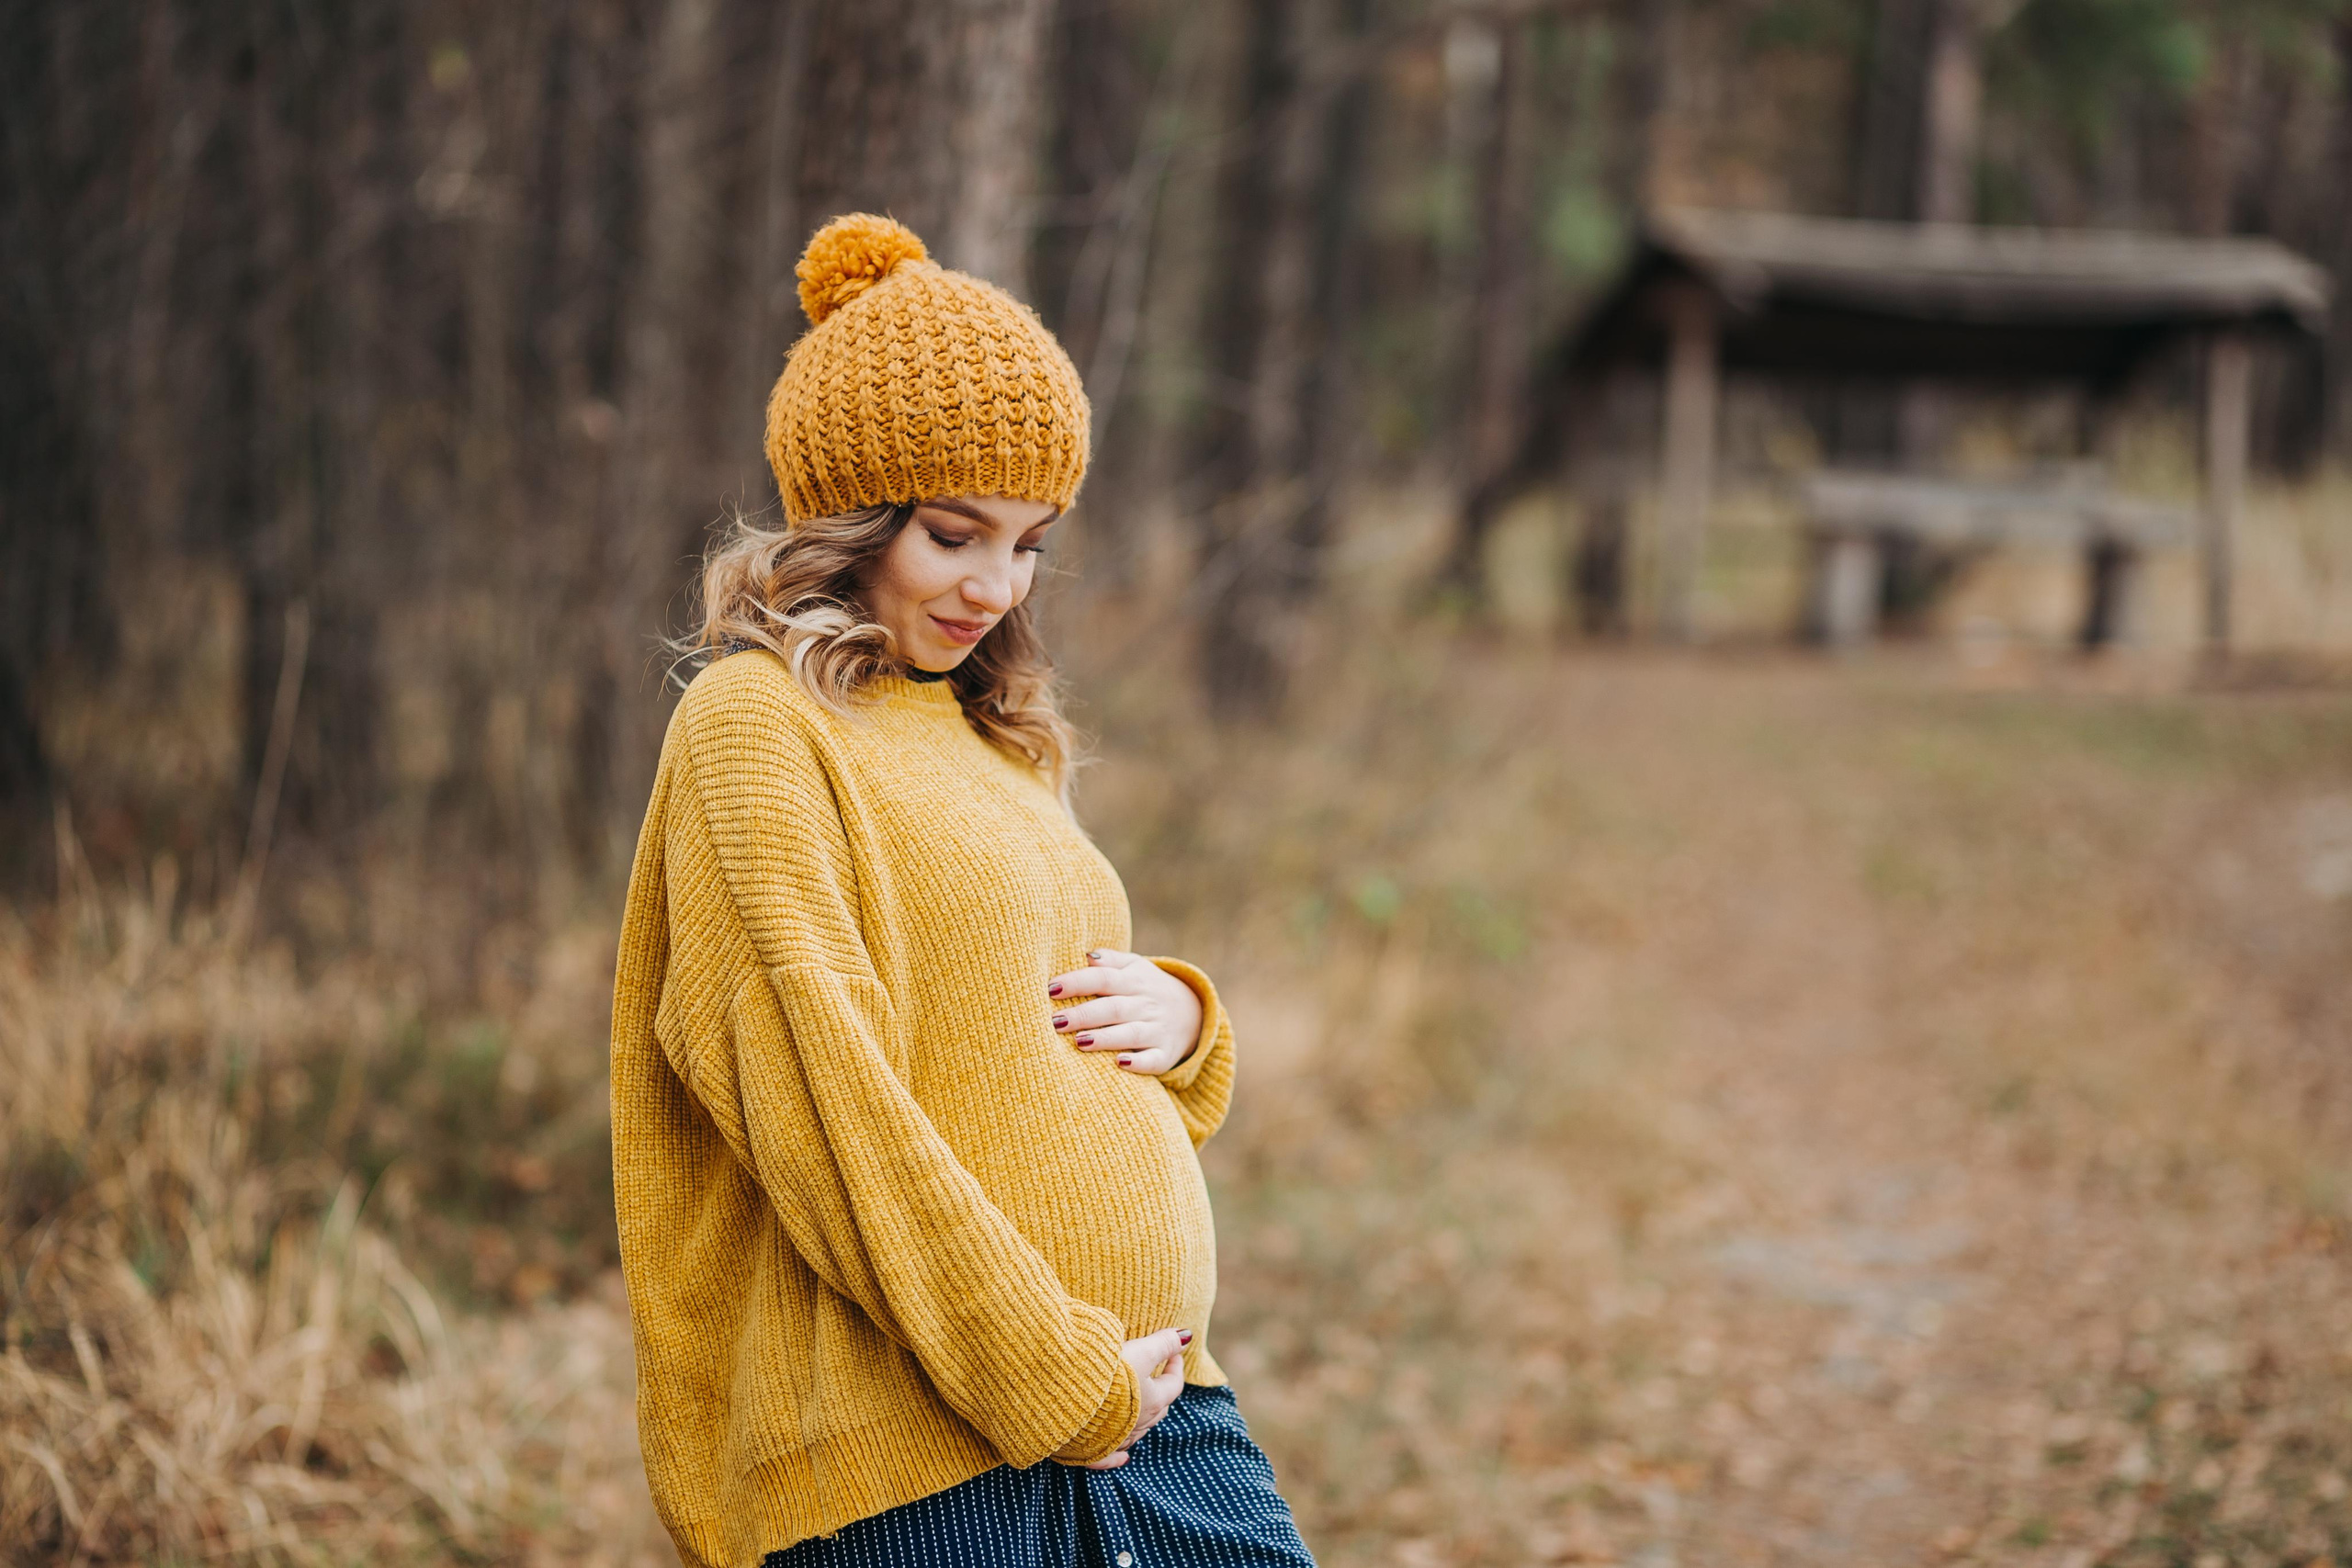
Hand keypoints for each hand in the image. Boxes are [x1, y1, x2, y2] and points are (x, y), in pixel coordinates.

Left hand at [1046, 949, 1204, 1074]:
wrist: (1194, 1014)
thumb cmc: (1148, 989)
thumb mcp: (1136, 967)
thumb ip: (1111, 960)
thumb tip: (1086, 955)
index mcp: (1134, 981)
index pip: (1104, 978)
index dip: (1078, 982)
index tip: (1050, 988)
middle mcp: (1146, 1005)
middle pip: (1113, 1008)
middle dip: (1084, 1014)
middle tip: (1054, 1021)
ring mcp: (1157, 1030)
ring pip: (1131, 1034)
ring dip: (1105, 1038)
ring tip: (1079, 1042)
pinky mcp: (1165, 1055)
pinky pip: (1153, 1060)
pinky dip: (1138, 1063)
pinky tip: (1119, 1064)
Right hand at [1085, 1326, 1190, 1469]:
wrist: (1068, 1397)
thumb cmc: (1107, 1374)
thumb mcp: (1139, 1352)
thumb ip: (1163, 1343)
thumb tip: (1187, 1336)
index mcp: (1152, 1400)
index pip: (1174, 1383)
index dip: (1176, 1366)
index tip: (1174, 1352)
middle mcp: (1139, 1423)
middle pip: (1159, 1408)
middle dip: (1161, 1390)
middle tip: (1156, 1374)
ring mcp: (1118, 1438)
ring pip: (1139, 1431)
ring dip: (1142, 1418)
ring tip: (1140, 1405)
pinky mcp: (1094, 1449)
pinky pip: (1112, 1457)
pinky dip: (1119, 1456)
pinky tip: (1125, 1458)